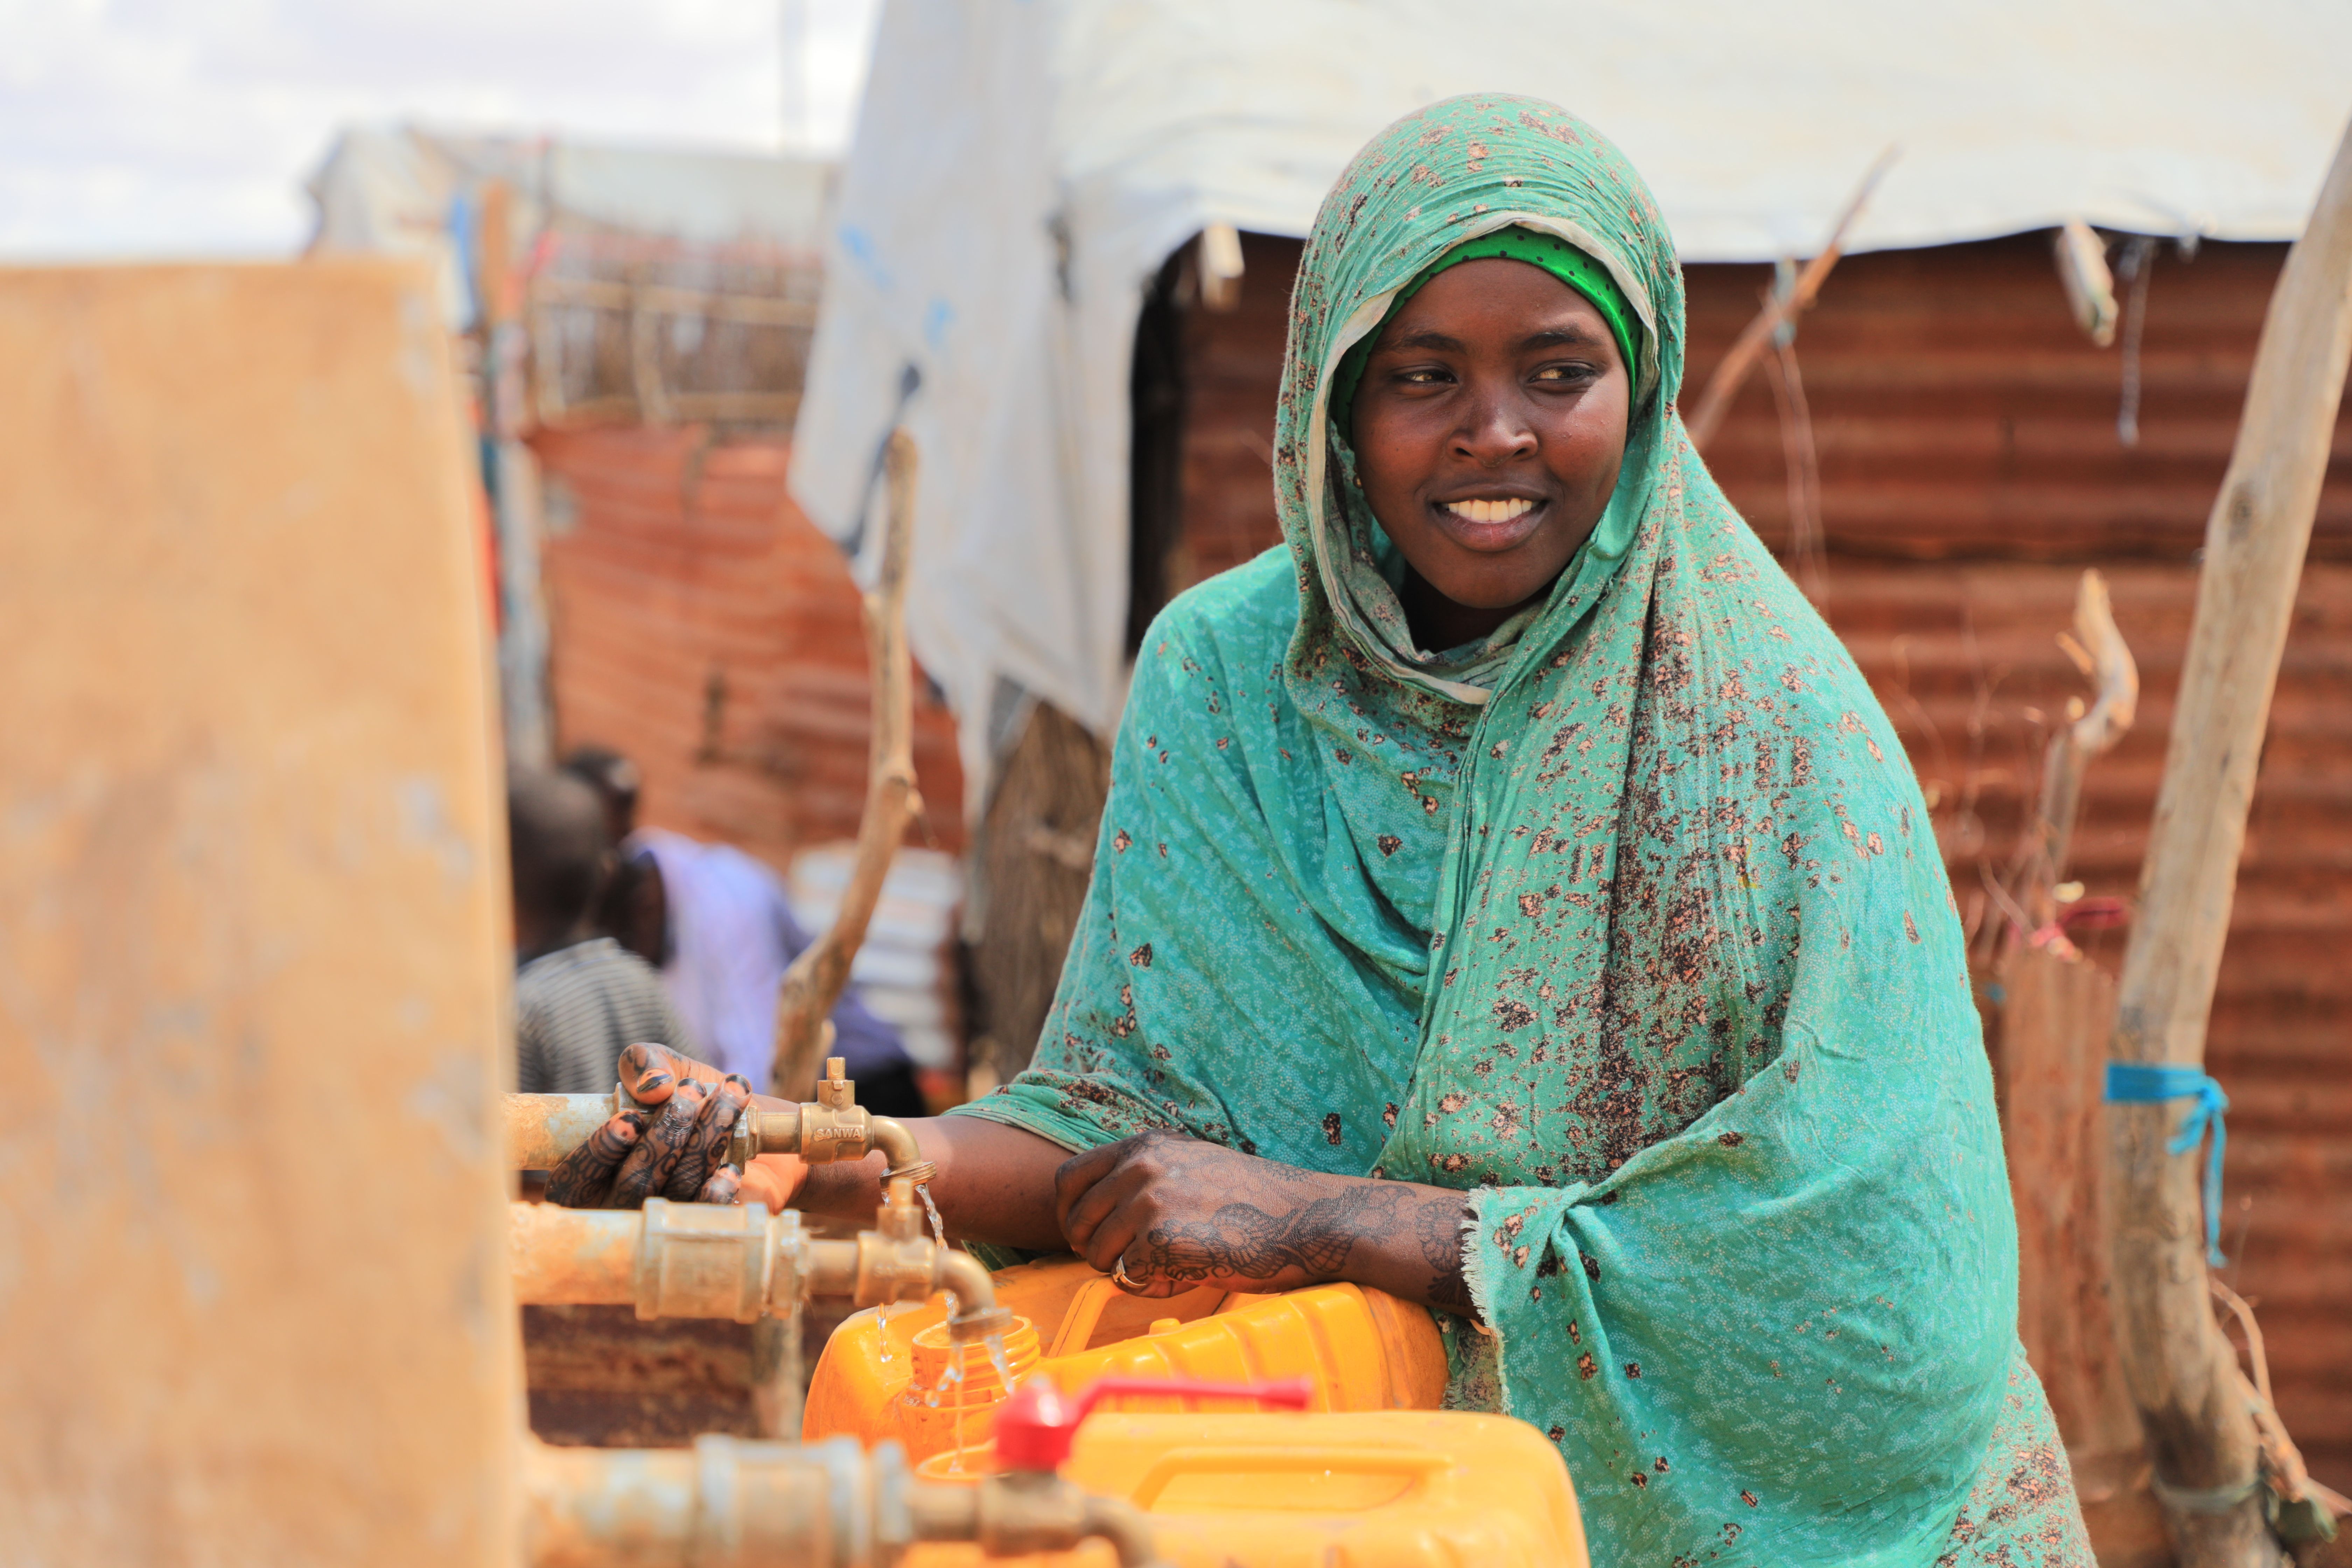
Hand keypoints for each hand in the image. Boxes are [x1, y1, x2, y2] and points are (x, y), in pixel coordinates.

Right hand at [545, 1043, 752, 1207]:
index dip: (598, 1152)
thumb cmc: (696, 1097)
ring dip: (704, 1140)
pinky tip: (731, 1167)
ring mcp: (664, 1224)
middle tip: (691, 1092)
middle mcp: (624, 1206)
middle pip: (631, 1186)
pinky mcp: (705, 1229)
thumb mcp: (667, 1069)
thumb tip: (652, 1084)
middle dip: (664, 1135)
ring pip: (675, 1191)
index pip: (572, 1182)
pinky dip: (717, 1191)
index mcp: (595, 1176)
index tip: (631, 1118)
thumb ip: (645, 1062)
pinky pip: (705, 1218)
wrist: (758, 1126)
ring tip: (730, 1098)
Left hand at [1056, 1131, 1382, 1297]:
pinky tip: (1188, 1276)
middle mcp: (1140, 1168)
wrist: (1306, 1218)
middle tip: (1131, 1263)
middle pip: (1077, 1224)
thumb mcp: (1192, 1165)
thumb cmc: (1254, 1201)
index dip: (1069, 1215)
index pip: (1069, 1178)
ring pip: (1099, 1256)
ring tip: (1172, 1267)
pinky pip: (1130, 1280)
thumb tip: (1099, 1211)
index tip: (1085, 1236)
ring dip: (1127, 1271)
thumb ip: (1145, 1177)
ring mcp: (1149, 1202)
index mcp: (1145, 1146)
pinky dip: (1154, 1288)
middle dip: (1096, 1251)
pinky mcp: (1161, 1241)